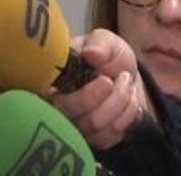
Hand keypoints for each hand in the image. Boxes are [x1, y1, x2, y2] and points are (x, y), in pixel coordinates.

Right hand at [49, 28, 152, 148]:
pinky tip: (127, 104)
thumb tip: (91, 54)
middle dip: (110, 98)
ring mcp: (71, 122)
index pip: (54, 97)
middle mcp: (54, 103)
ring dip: (120, 105)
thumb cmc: (109, 57)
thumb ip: (100, 44)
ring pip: (94, 126)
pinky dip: (124, 119)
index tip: (107, 79)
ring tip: (127, 86)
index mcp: (52, 78)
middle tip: (124, 78)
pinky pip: (105, 137)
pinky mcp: (89, 137)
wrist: (127, 77)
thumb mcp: (107, 42)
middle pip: (76, 114)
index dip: (84, 95)